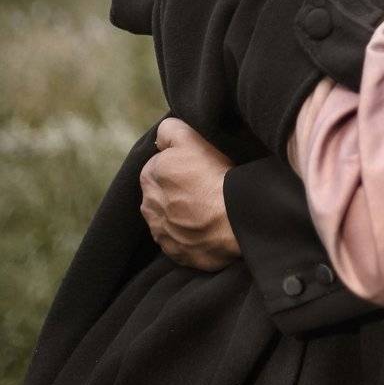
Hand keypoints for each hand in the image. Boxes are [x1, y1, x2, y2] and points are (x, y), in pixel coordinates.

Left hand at [140, 117, 241, 270]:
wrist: (234, 218)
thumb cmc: (213, 174)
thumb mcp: (190, 136)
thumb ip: (169, 130)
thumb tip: (162, 137)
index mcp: (149, 176)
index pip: (159, 164)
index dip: (180, 163)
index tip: (198, 166)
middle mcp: (149, 207)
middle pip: (163, 192)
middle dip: (178, 189)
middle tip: (205, 186)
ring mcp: (163, 234)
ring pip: (170, 218)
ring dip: (183, 214)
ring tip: (209, 208)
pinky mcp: (177, 254)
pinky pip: (181, 241)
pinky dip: (191, 235)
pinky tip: (209, 227)